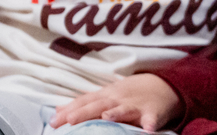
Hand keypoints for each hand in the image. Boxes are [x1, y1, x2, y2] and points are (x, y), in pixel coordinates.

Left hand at [50, 73, 182, 130]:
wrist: (163, 86)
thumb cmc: (129, 95)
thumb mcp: (105, 96)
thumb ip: (84, 104)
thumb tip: (59, 109)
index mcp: (105, 96)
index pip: (84, 102)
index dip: (68, 111)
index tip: (53, 122)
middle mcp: (118, 99)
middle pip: (99, 105)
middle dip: (84, 112)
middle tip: (70, 120)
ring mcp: (135, 105)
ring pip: (124, 109)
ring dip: (115, 113)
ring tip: (106, 118)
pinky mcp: (153, 112)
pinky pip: (152, 119)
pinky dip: (150, 124)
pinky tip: (148, 130)